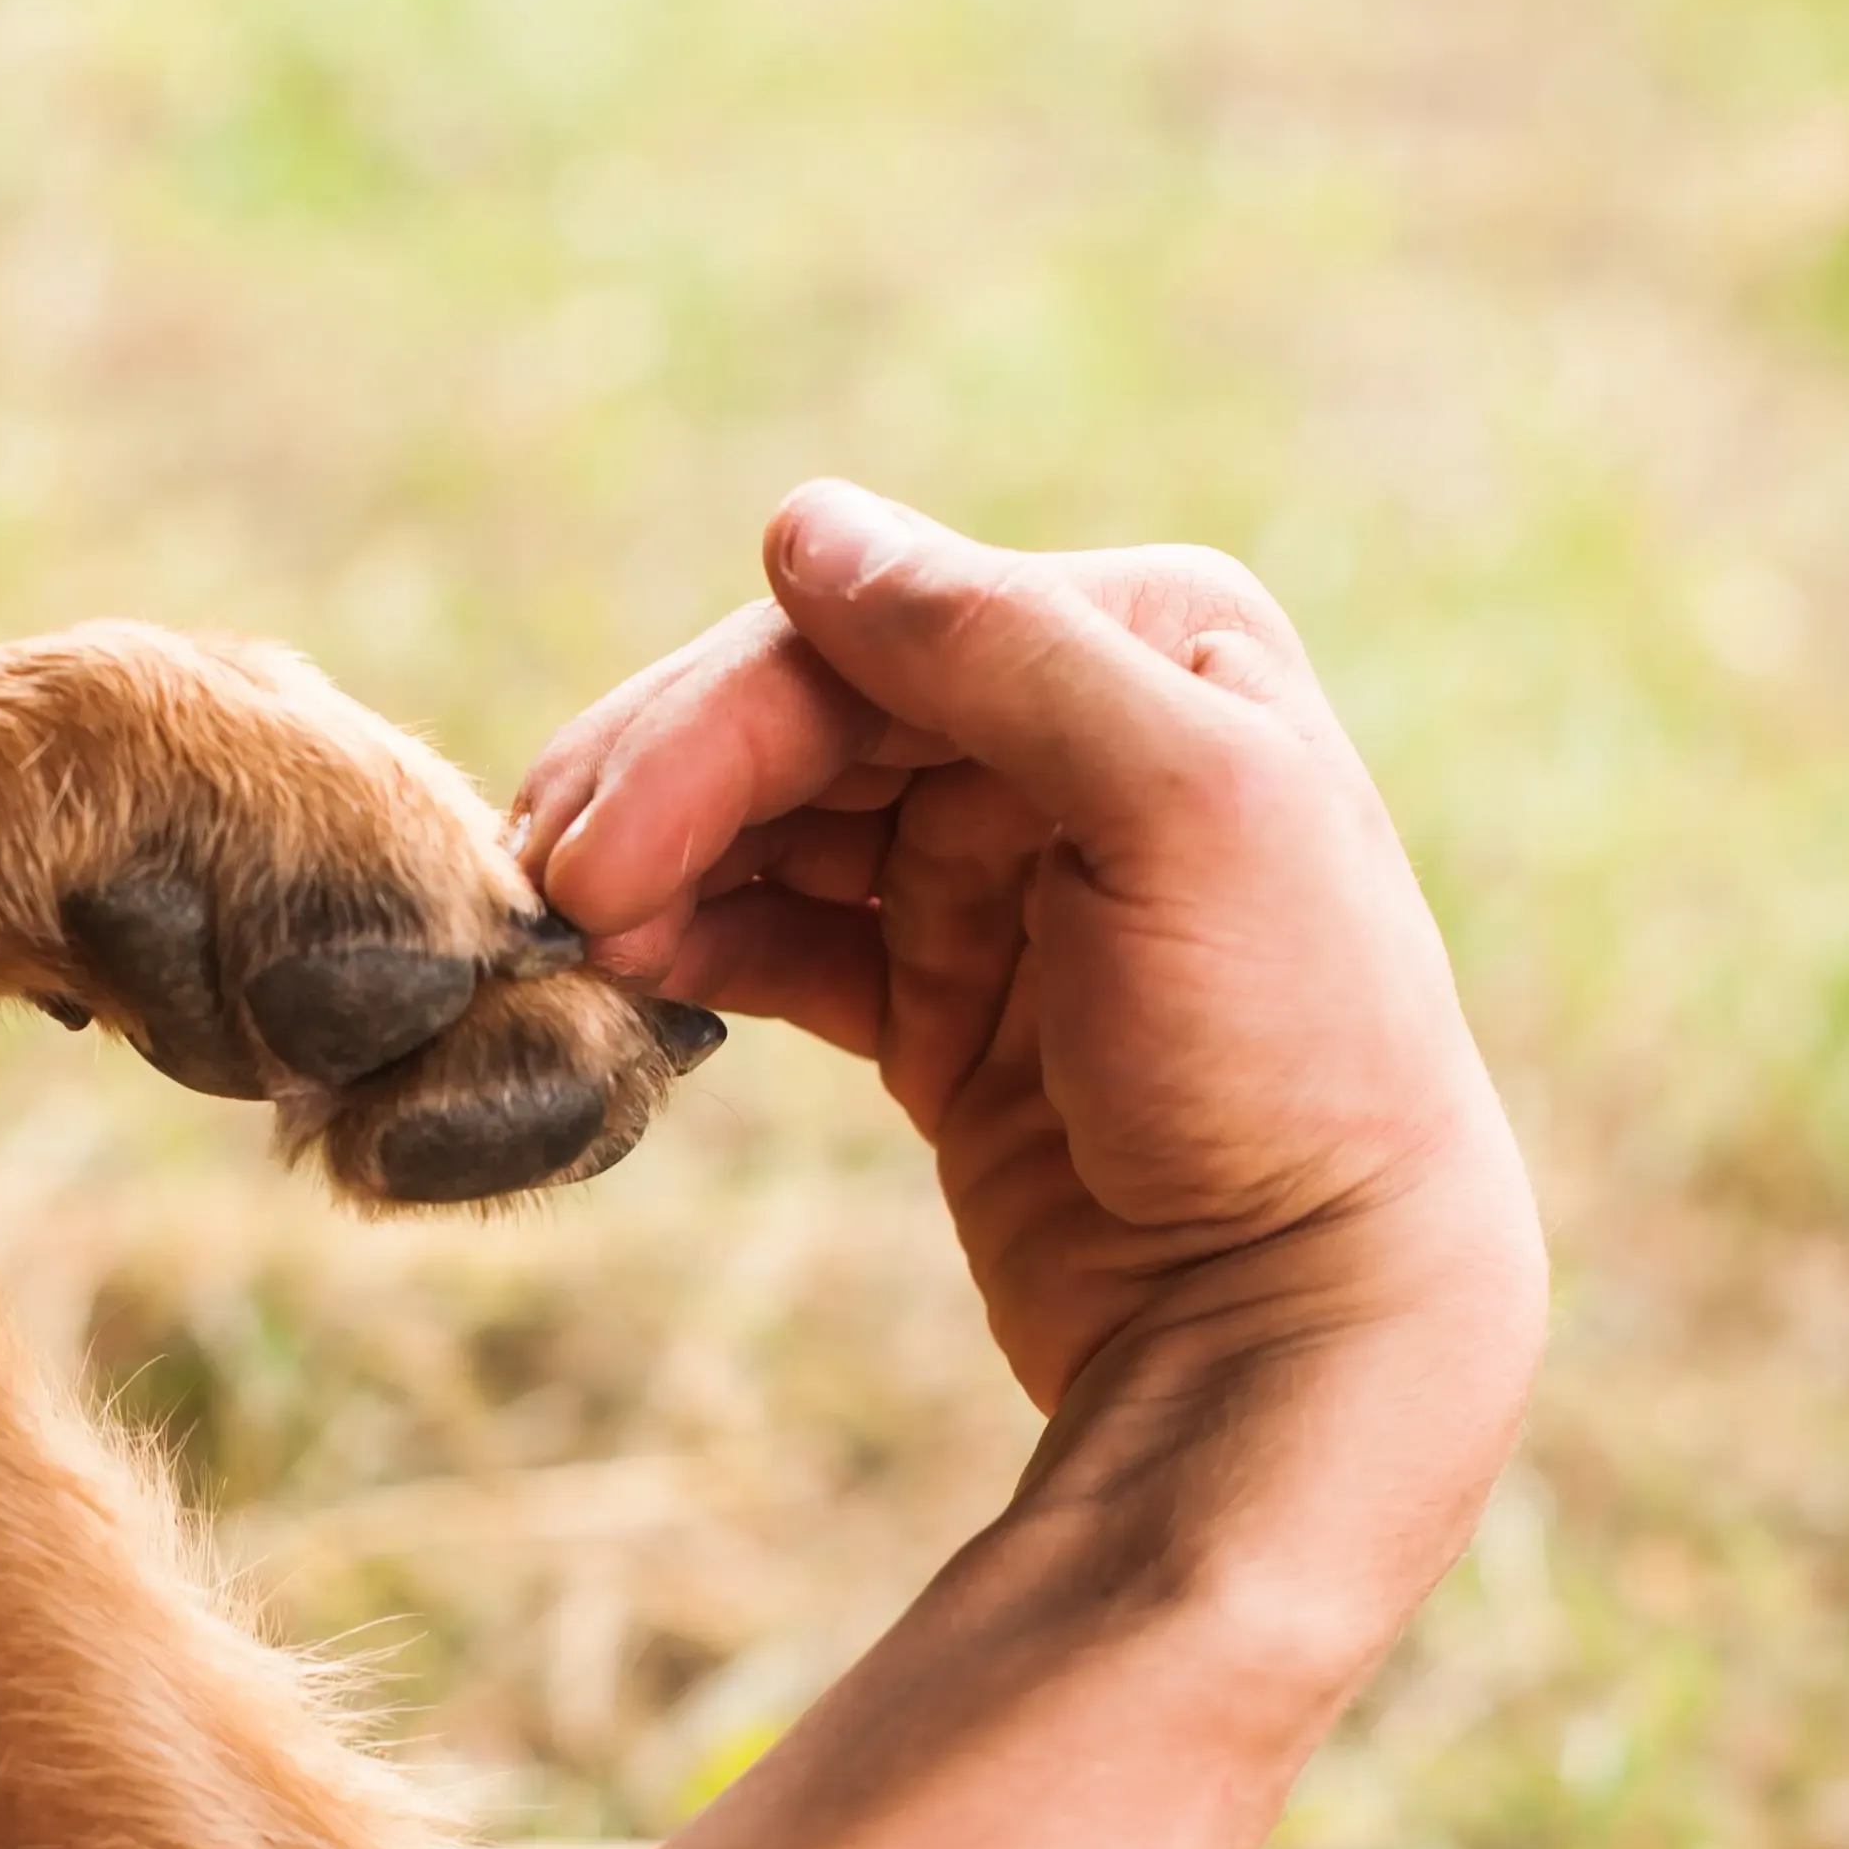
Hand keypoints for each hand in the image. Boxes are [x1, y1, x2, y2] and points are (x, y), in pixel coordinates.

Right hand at [517, 482, 1542, 1420]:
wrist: (1307, 1319)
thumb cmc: (1288, 1059)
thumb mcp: (1186, 814)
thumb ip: (1005, 654)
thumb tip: (801, 529)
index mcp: (1148, 640)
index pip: (867, 638)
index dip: (712, 733)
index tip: (597, 860)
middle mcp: (1070, 729)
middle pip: (802, 718)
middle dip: (662, 799)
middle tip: (540, 903)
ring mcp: (999, 869)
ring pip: (775, 823)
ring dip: (662, 871)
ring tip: (567, 949)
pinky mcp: (944, 998)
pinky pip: (786, 937)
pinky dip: (702, 947)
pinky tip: (630, 981)